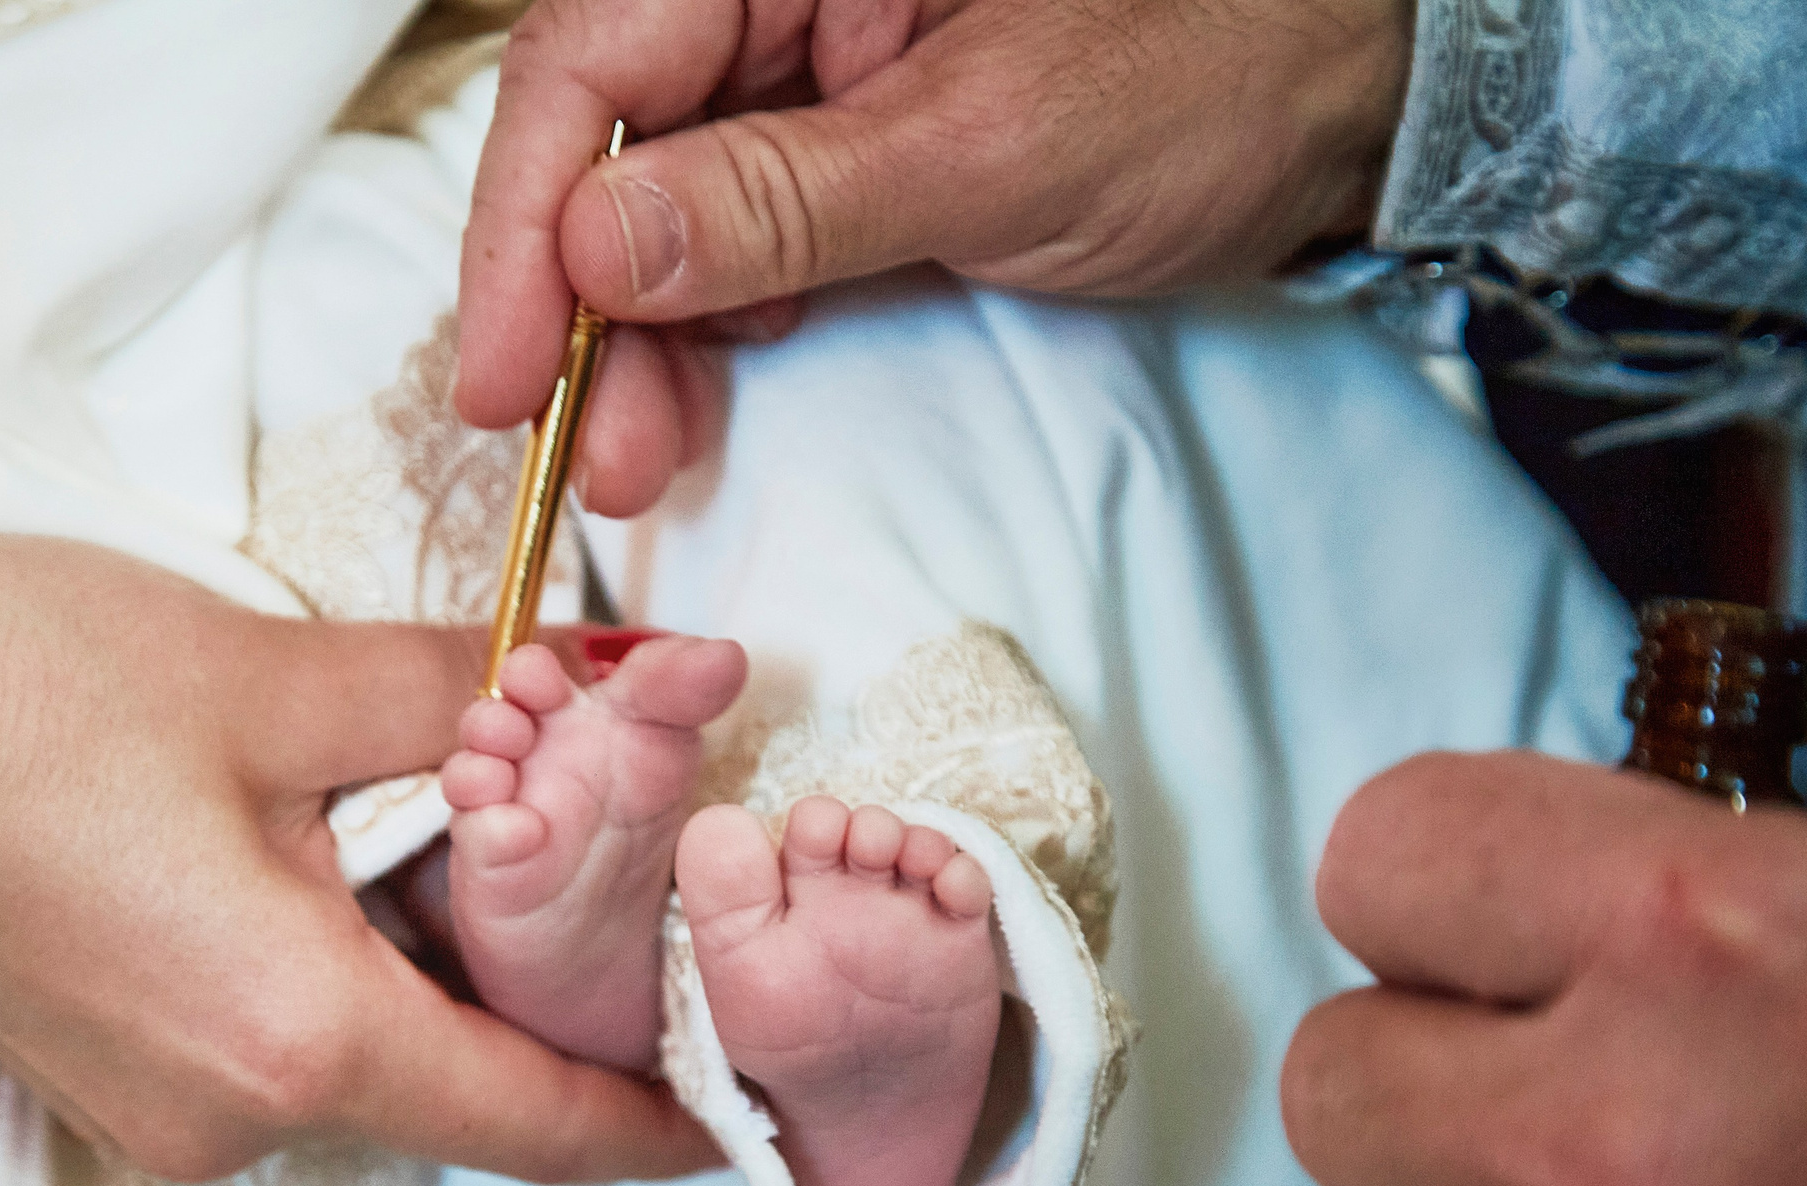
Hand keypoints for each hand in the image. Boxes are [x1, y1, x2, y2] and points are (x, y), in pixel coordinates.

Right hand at [0, 533, 719, 1185]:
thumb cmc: (0, 684)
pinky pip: (278, 1040)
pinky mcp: (103, 1067)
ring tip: (508, 831)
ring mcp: (154, 1108)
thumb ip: (465, 695)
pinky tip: (364, 852)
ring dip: (442, 963)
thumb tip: (628, 681)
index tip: (752, 1110)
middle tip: (641, 877)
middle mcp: (229, 1116)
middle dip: (553, 991)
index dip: (659, 1118)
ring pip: (365, 1057)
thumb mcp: (262, 672)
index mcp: (292, 1038)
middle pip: (457, 1085)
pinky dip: (347, 967)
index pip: (537, 1123)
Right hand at [458, 0, 1413, 514]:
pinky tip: (692, 400)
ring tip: (634, 456)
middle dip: (576, 307)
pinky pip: (731, 239)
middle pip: (604, 142)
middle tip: (569, 445)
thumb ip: (784, 199)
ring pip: (656, 207)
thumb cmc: (1212, 70)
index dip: (525, 227)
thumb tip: (598, 249)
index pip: (593, 63)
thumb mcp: (989, 147)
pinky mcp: (840, 146)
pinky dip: (705, 332)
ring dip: (633, 342)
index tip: (505, 371)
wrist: (1343, 98)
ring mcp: (805, 69)